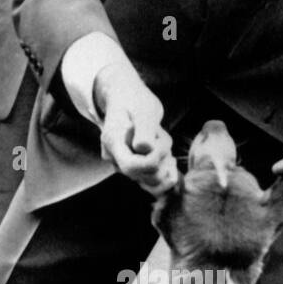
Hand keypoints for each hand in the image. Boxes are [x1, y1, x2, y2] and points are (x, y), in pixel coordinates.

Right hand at [94, 60, 177, 194]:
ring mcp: (123, 167)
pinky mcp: (134, 171)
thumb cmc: (134, 100)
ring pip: (152, 182)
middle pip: (144, 176)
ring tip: (163, 143)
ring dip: (166, 164)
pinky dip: (166, 175)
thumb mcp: (143, 108)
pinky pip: (153, 185)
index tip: (164, 144)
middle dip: (163, 159)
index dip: (153, 160)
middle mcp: (114, 159)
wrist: (126, 99)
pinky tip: (169, 159)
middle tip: (163, 136)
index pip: (131, 166)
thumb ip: (144, 128)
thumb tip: (143, 148)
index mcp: (112, 142)